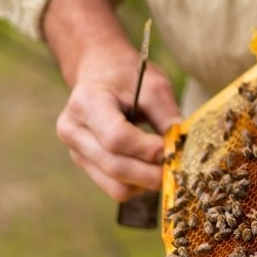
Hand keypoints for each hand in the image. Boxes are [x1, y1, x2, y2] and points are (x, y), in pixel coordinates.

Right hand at [43, 0, 182, 200]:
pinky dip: (137, 183)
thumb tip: (183, 150)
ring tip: (165, 168)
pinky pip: (114, 187)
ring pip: (114, 185)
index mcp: (86, 103)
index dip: (147, 149)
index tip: (171, 150)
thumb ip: (167, 117)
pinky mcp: (85, 164)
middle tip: (177, 170)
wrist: (99, 70)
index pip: (117, 137)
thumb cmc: (128, 75)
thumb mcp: (153, 86)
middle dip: (150, 174)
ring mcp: (75, 151)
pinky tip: (151, 167)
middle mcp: (73, 131)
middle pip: (114, 166)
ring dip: (145, 183)